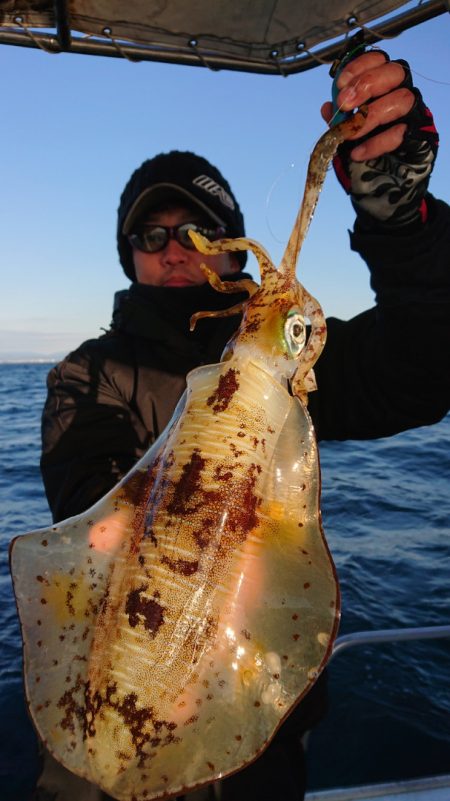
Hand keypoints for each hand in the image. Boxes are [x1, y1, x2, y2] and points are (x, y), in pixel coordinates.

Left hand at [321, 51, 438, 227]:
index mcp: (384, 86)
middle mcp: (402, 94)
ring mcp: (414, 115)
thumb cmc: (365, 154)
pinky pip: (401, 133)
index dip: (360, 66)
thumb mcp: (346, 135)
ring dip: (371, 114)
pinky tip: (357, 153)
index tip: (339, 84)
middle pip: (395, 72)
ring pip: (402, 99)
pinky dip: (376, 143)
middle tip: (344, 104)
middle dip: (367, 84)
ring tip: (350, 133)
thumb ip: (339, 120)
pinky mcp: (421, 138)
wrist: (382, 190)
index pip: (379, 60)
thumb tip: (326, 106)